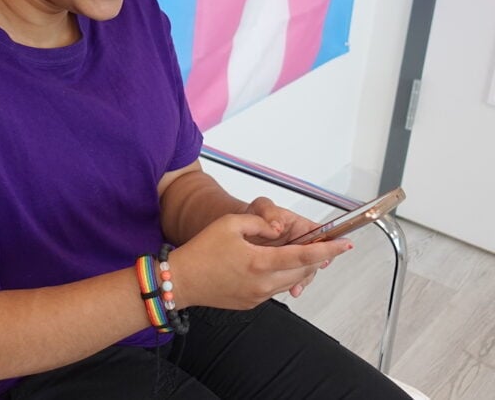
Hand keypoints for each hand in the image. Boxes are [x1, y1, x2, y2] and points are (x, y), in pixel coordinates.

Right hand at [167, 212, 352, 309]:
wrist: (181, 280)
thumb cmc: (201, 251)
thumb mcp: (229, 224)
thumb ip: (259, 223)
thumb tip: (277, 228)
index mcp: (260, 262)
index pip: (303, 256)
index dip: (327, 250)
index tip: (344, 245)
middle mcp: (263, 283)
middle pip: (302, 271)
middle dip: (315, 259)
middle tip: (320, 246)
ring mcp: (258, 296)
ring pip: (291, 281)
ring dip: (298, 268)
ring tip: (294, 254)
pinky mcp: (252, 303)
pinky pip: (275, 288)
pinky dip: (280, 276)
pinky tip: (269, 265)